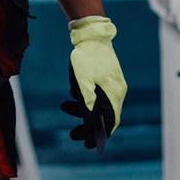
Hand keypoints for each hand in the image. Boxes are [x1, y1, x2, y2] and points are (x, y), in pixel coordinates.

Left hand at [59, 15, 127, 148]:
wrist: (91, 34)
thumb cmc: (86, 58)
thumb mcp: (82, 83)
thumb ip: (87, 103)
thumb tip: (89, 121)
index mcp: (114, 93)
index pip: (110, 122)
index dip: (100, 135)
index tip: (89, 145)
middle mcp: (116, 90)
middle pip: (103, 115)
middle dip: (87, 126)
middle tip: (72, 135)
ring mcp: (112, 84)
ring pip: (98, 104)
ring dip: (82, 110)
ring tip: (64, 107)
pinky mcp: (106, 77)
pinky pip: (97, 94)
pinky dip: (85, 99)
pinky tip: (72, 95)